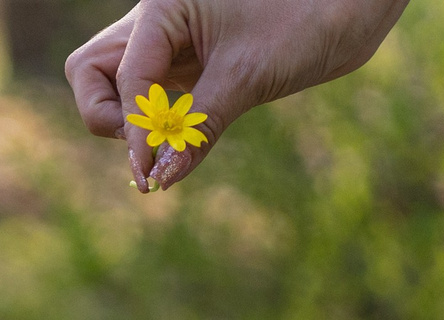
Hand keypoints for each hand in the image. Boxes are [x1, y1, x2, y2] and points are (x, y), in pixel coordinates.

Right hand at [66, 0, 409, 190]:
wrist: (352, 7)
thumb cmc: (306, 20)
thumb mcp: (248, 76)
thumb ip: (198, 127)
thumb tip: (160, 179)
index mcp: (163, 6)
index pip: (125, 75)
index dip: (133, 129)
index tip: (146, 175)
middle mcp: (157, 21)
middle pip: (91, 70)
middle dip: (108, 113)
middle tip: (144, 146)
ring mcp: (170, 42)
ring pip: (112, 82)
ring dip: (127, 120)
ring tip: (163, 146)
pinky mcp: (189, 64)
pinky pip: (151, 96)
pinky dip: (156, 124)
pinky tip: (176, 148)